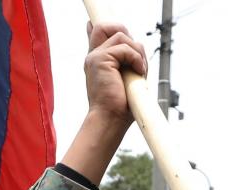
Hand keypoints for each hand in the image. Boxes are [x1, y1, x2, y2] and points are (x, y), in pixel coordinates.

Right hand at [60, 24, 147, 183]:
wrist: (109, 121)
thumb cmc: (119, 107)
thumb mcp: (126, 80)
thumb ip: (128, 63)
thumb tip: (136, 50)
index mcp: (97, 60)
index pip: (99, 32)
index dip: (110, 28)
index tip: (123, 38)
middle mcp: (93, 55)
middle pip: (110, 26)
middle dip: (130, 40)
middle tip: (137, 62)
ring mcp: (95, 56)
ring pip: (121, 35)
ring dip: (136, 53)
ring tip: (138, 72)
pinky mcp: (101, 59)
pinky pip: (125, 48)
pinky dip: (136, 59)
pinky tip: (138, 73)